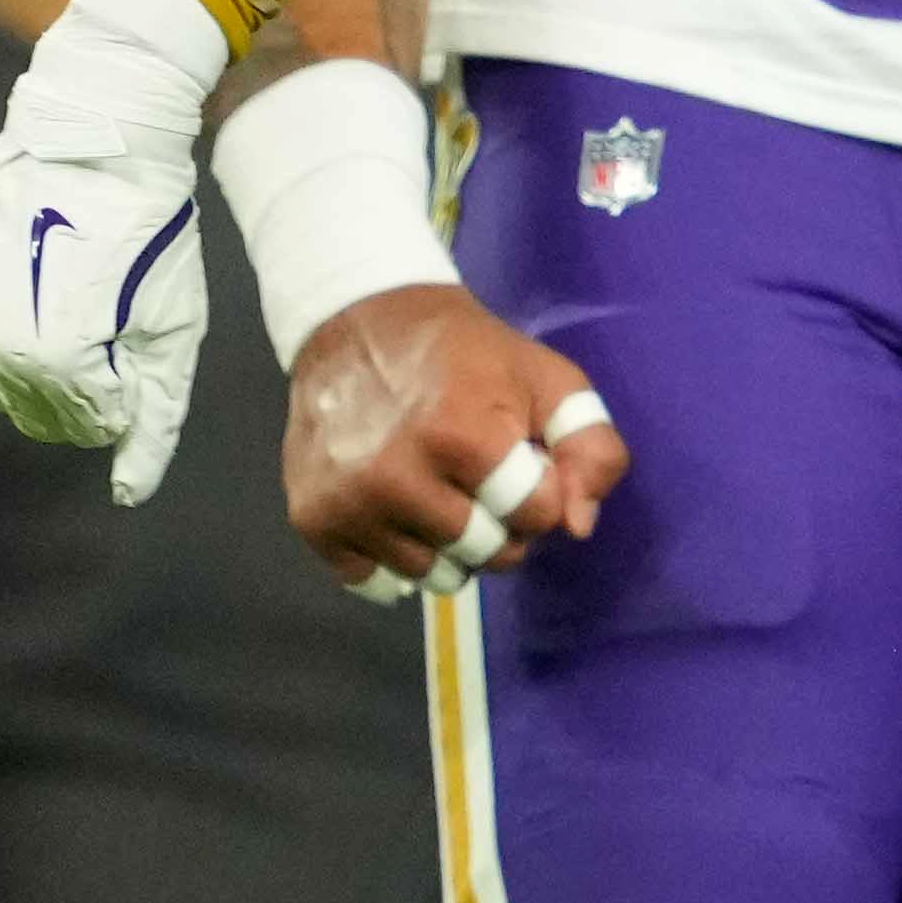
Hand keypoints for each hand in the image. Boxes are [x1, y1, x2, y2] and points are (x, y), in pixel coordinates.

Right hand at [0, 0, 232, 503]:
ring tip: (78, 311)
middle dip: (83, 389)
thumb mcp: (173, 327)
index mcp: (56, 351)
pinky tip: (37, 297)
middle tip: (112, 332)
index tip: (138, 343)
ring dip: (42, 368)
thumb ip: (153, 417)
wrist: (96, 139)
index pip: (88, 421)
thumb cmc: (152, 233)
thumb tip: (129, 491)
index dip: (124, 395)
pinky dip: (4, 339)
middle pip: (38, 410)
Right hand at [285, 283, 627, 599]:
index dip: (541, 492)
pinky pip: (375, 581)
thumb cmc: (467, 355)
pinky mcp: (311, 520)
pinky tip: (398, 514)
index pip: (537, 516)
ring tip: (441, 494)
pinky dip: (395, 557)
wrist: (358, 321)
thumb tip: (578, 526)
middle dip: (502, 525)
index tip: (521, 461)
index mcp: (460, 437)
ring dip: (451, 547)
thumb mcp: (548, 380)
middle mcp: (395, 478)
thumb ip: (590, 448)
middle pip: (488, 552)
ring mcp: (348, 503)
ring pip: (434, 575)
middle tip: (480, 480)